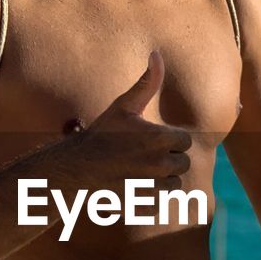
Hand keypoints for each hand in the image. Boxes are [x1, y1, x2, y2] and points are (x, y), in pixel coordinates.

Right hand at [75, 50, 193, 192]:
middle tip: (141, 157)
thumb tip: (157, 53)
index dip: (169, 140)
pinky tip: (133, 187)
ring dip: (162, 179)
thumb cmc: (101, 135)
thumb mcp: (123, 107)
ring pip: (174, 184)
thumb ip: (146, 83)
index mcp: (161, 138)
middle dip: (167, 160)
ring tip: (138, 171)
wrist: (75, 169)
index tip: (149, 140)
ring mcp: (154, 187)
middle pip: (182, 163)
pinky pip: (162, 201)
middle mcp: (161, 164)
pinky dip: (152, 196)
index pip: (185, 141)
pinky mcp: (146, 206)